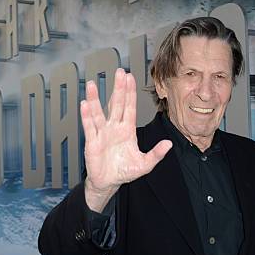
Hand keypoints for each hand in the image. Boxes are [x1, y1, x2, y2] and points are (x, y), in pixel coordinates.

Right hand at [81, 68, 171, 211]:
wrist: (108, 182)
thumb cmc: (125, 171)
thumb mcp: (145, 165)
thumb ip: (156, 154)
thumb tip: (168, 144)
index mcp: (127, 130)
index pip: (130, 108)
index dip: (130, 93)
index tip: (130, 78)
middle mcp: (114, 128)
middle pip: (116, 104)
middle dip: (118, 88)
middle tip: (119, 72)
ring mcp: (102, 133)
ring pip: (99, 112)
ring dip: (95, 99)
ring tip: (93, 84)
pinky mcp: (92, 142)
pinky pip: (89, 127)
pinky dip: (87, 116)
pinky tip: (85, 104)